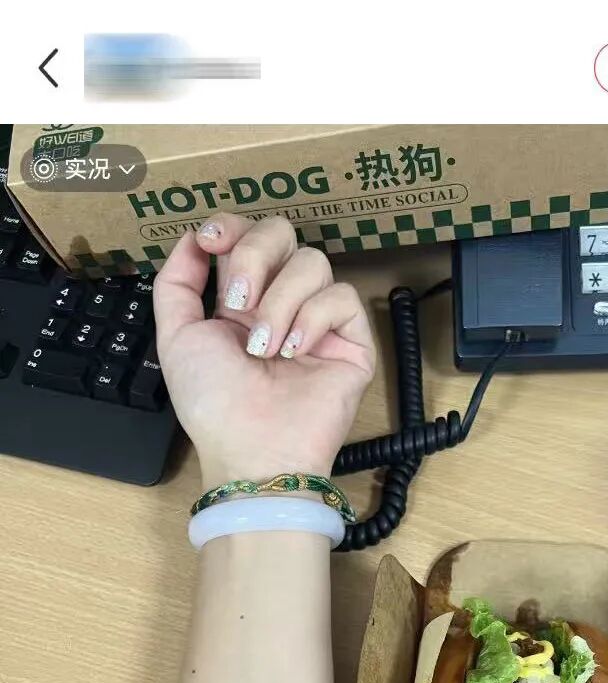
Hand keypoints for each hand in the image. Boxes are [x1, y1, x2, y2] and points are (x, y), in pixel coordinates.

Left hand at [153, 214, 375, 490]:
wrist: (252, 452)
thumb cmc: (214, 406)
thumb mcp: (176, 337)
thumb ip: (177, 282)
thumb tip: (192, 239)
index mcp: (242, 301)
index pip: (247, 237)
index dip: (231, 227)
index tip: (211, 242)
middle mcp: (281, 304)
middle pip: (282, 234)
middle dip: (255, 258)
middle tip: (239, 306)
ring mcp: (318, 322)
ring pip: (312, 262)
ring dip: (280, 303)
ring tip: (266, 351)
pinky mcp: (351, 343)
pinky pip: (342, 297)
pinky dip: (313, 319)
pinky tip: (295, 353)